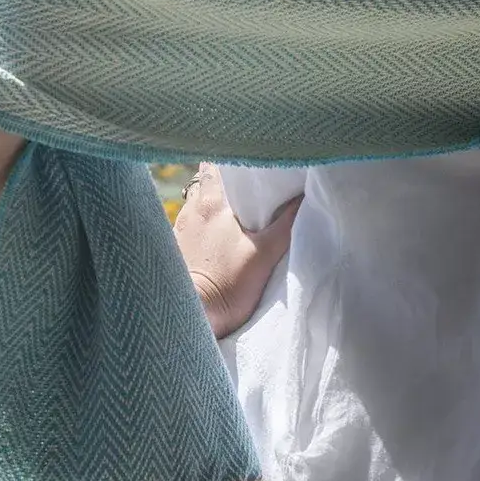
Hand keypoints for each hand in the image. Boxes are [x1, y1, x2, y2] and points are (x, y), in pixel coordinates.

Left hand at [173, 163, 301, 339]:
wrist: (193, 317)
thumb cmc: (228, 285)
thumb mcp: (265, 254)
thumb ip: (285, 223)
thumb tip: (303, 196)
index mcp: (211, 201)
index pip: (218, 163)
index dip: (236, 163)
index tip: (254, 167)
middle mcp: (191, 207)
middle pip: (205, 178)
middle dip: (225, 178)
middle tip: (247, 187)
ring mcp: (180, 226)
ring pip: (197, 199)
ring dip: (213, 200)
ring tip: (233, 210)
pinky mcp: (175, 245)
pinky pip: (190, 220)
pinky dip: (203, 219)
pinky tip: (216, 233)